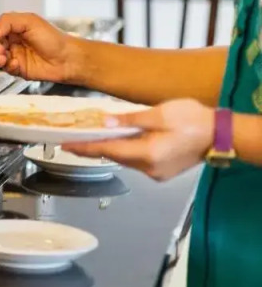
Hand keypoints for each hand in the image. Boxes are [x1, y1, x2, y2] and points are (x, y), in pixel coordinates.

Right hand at [0, 13, 82, 82]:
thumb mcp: (30, 21)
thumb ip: (8, 22)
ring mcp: (15, 55)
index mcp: (15, 28)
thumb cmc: (54, 38)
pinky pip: (6, 69)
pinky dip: (8, 66)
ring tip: (3, 57)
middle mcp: (13, 41)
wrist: (68, 59)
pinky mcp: (18, 69)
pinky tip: (17, 64)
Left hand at [64, 99, 213, 180]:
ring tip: (91, 139)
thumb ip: (130, 120)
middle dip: (93, 149)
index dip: (84, 148)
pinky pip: (137, 161)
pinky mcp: (163, 171)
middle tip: (73, 140)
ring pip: (125, 160)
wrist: (221, 134)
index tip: (65, 146)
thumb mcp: (160, 114)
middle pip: (114, 157)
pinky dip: (126, 151)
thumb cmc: (195, 121)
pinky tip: (119, 142)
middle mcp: (149, 168)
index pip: (106, 151)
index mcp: (147, 153)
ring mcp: (157, 172)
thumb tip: (105, 122)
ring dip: (110, 149)